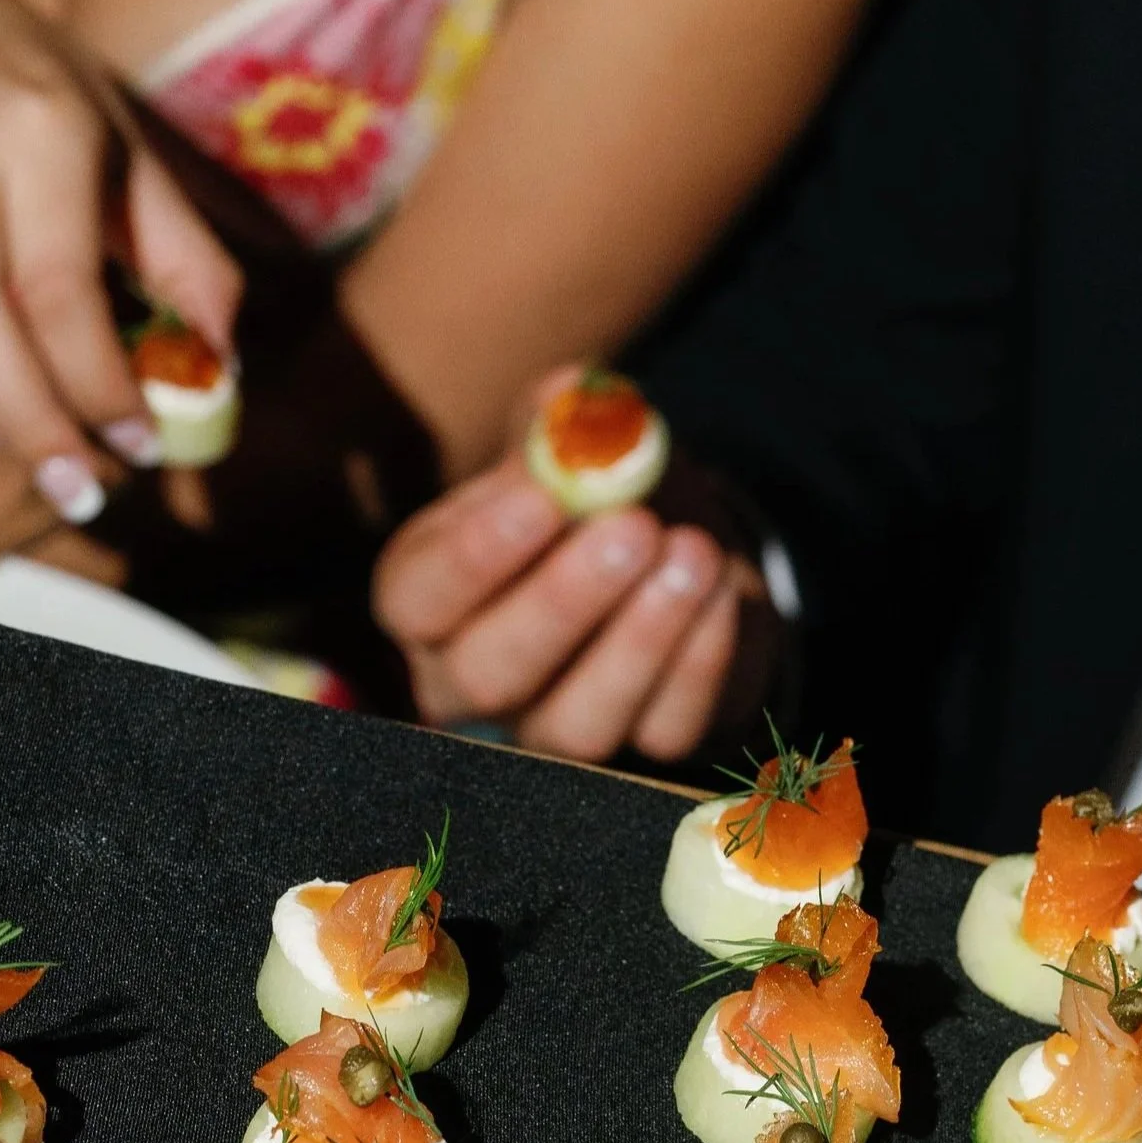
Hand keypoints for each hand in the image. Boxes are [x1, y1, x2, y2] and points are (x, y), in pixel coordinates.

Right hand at [0, 0, 238, 515]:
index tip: (138, 445)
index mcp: (36, 130)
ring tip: (5, 433)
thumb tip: (220, 372)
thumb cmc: (32, 93)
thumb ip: (185, 260)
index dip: (100, 386)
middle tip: (78, 485)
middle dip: (32, 425)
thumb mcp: (127, 150)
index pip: (59, 289)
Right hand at [373, 419, 752, 762]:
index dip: (474, 558)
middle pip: (489, 674)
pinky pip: (663, 729)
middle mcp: (474, 681)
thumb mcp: (567, 448)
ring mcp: (554, 727)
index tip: (543, 497)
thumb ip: (561, 422)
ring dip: (640, 639)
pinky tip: (723, 590)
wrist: (671, 552)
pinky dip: (699, 659)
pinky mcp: (640, 747)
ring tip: (691, 552)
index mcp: (430, 599)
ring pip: (576, 724)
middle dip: (562, 602)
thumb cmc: (589, 499)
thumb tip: (572, 395)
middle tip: (632, 528)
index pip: (417, 598)